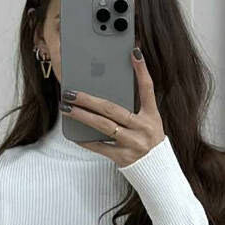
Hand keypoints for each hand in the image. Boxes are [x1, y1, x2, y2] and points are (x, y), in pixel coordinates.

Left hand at [61, 51, 165, 166]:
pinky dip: (86, 140)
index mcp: (152, 116)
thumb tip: (110, 92)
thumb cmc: (149, 142)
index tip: (134, 53)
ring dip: (82, 116)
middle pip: (112, 109)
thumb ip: (134, 108)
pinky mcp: (122, 157)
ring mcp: (132, 143)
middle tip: (70, 92)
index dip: (142, 71)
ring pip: (103, 126)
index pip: (147, 89)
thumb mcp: (150, 123)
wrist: (158, 172)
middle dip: (89, 99)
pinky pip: (100, 147)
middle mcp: (143, 129)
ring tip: (66, 108)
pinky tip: (73, 133)